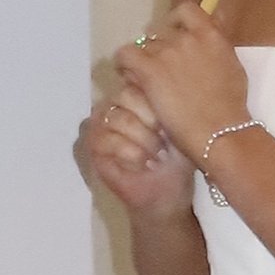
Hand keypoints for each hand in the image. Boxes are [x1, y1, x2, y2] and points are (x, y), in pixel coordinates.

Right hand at [75, 72, 196, 218]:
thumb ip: (170, 102)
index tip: (170, 123)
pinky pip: (108, 140)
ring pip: (117, 118)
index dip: (155, 101)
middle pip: (124, 95)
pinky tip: (144, 163)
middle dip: (150, 120)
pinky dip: (131, 153)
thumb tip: (167, 81)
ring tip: (157, 155)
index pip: (137, 79)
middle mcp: (113, 106)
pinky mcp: (93, 149)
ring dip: (143, 139)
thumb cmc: (176, 159)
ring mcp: (100, 126)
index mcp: (135, 95)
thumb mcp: (181, 126)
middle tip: (165, 142)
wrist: (168, 195)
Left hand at [117, 0, 250, 164]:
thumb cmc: (230, 106)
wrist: (218, 130)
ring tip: (143, 78)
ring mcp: (168, 53)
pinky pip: (125, 55)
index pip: (187, 10)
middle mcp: (187, 38)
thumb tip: (215, 24)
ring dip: (142, 59)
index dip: (176, 20)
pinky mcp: (150, 70)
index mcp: (211, 36)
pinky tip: (126, 73)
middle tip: (159, 68)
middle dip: (158, 48)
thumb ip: (219, 45)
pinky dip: (123, 62)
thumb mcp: (233, 67)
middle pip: (162, 33)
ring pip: (144, 46)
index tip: (173, 33)